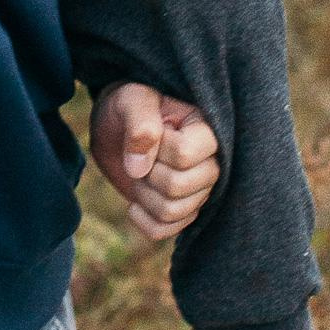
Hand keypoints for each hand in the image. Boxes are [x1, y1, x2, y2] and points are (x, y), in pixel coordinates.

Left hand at [89, 85, 219, 244]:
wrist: (119, 127)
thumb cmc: (130, 107)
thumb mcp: (131, 100)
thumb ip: (139, 122)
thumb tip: (139, 168)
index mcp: (206, 130)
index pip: (185, 154)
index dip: (156, 148)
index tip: (148, 132)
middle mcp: (211, 163)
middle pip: (179, 186)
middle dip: (147, 173)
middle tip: (140, 156)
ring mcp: (199, 190)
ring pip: (172, 211)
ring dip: (143, 195)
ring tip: (139, 173)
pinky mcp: (183, 211)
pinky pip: (164, 230)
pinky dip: (142, 220)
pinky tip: (133, 202)